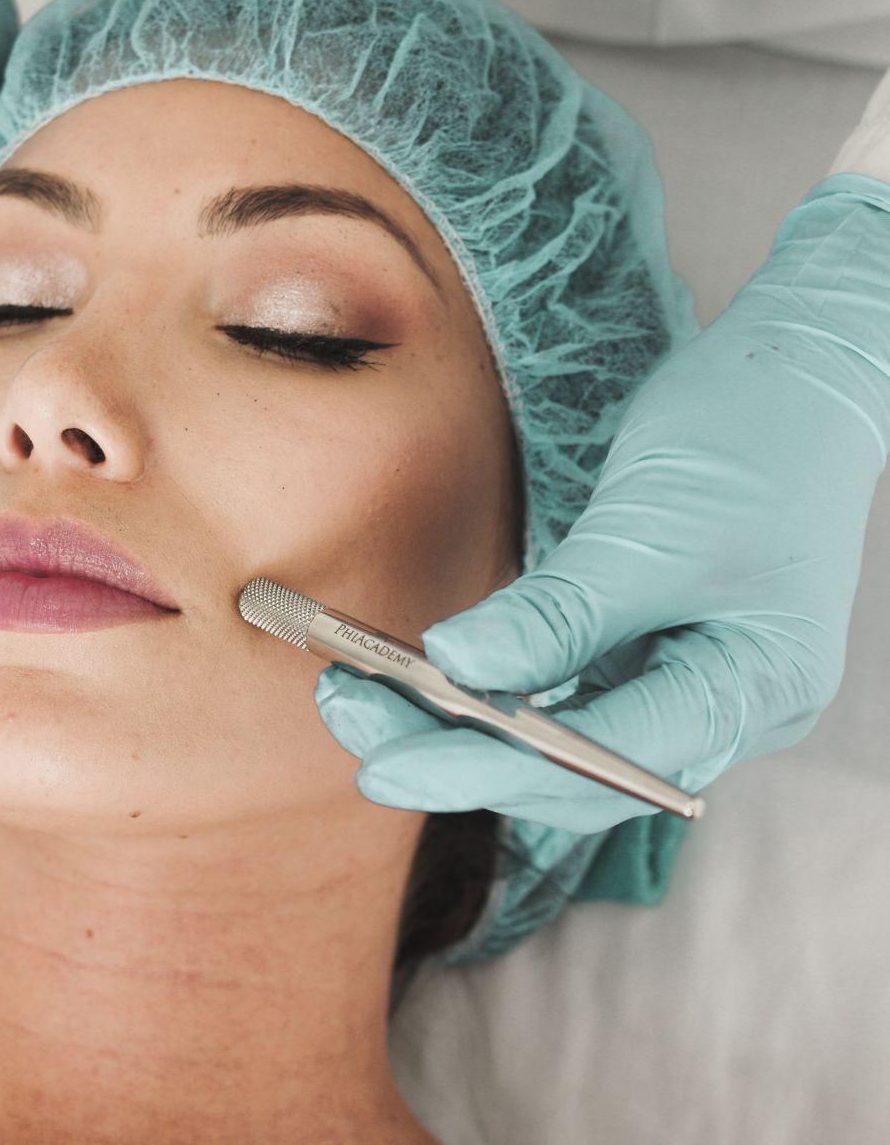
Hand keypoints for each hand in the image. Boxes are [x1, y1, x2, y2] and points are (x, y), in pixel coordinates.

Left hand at [316, 174, 889, 832]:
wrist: (797, 374)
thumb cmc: (749, 436)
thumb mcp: (649, 529)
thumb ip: (558, 613)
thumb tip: (453, 667)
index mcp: (751, 690)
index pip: (599, 767)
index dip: (485, 770)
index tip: (384, 765)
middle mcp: (722, 708)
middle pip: (572, 773)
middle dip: (457, 755)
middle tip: (350, 720)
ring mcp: (688, 681)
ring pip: (559, 741)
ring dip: (461, 726)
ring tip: (362, 697)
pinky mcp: (652, 649)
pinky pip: (564, 695)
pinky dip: (495, 689)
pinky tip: (428, 678)